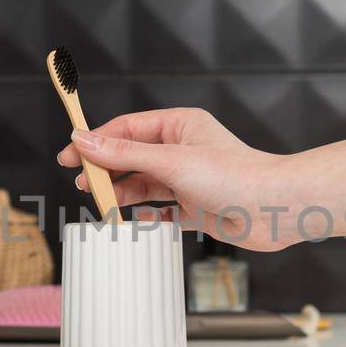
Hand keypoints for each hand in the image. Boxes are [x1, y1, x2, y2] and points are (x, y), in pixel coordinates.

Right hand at [55, 108, 300, 251]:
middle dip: (106, 169)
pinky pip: (163, 212)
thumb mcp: (170, 161)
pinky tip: (132, 221)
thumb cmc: (235, 176)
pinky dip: (146, 216)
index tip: (70, 154)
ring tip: (102, 203)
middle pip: (132, 157)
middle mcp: (184, 150)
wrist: (276, 209)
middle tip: (83, 182)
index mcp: (180, 126)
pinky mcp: (198, 208)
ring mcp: (190, 180)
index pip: (127, 128)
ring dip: (122, 193)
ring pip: (144, 185)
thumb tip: (85, 139)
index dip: (96, 140)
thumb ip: (124, 153)